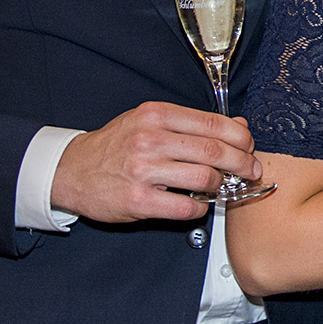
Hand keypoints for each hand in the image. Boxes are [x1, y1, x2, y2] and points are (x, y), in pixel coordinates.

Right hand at [50, 101, 259, 222]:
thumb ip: (193, 124)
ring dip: (221, 186)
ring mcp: (144, 170)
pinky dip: (200, 208)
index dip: (239, 137)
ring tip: (222, 187)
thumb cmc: (115, 146)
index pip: (213, 123)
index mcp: (156, 115)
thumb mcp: (150, 122)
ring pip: (205, 178)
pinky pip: (186, 207)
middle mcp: (150, 139)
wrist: (72, 171)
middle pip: (214, 151)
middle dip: (242, 162)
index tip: (249, 146)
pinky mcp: (139, 200)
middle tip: (251, 170)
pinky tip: (197, 204)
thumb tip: (238, 126)